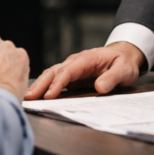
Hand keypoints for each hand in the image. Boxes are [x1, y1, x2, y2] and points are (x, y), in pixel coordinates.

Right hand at [25, 42, 143, 99]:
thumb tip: (100, 87)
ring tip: (28, 98)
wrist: (124, 56)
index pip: (68, 71)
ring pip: (52, 74)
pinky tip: (37, 95)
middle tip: (29, 97)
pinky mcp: (72, 76)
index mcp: (87, 59)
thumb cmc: (124, 62)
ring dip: (40, 85)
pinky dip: (46, 86)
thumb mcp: (124, 70)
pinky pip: (56, 80)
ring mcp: (72, 68)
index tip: (49, 95)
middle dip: (41, 84)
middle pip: (55, 71)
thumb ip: (112, 78)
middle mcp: (76, 62)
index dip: (57, 83)